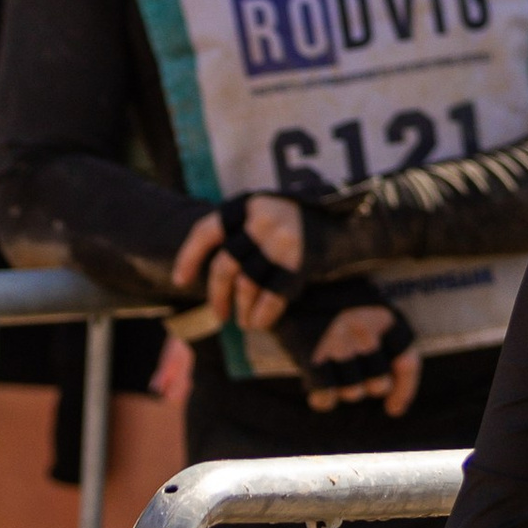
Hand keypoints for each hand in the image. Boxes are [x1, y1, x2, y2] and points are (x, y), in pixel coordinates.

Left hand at [172, 192, 307, 331]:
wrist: (347, 227)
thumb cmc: (298, 227)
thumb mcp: (265, 215)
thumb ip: (240, 234)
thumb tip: (212, 277)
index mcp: (248, 205)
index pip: (206, 232)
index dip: (189, 258)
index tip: (180, 282)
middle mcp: (262, 220)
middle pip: (225, 265)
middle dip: (217, 295)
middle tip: (219, 314)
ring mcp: (282, 240)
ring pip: (246, 283)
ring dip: (241, 309)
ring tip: (242, 322)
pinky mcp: (300, 261)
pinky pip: (272, 295)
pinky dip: (262, 314)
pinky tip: (258, 323)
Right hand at [300, 300, 421, 415]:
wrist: (280, 280)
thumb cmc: (323, 298)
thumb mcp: (359, 302)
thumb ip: (379, 337)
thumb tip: (389, 395)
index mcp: (382, 315)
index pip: (407, 363)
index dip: (404, 391)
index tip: (392, 409)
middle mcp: (364, 329)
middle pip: (379, 384)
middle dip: (365, 385)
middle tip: (346, 372)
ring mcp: (338, 343)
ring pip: (353, 392)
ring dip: (341, 389)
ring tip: (327, 371)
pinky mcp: (312, 355)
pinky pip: (326, 395)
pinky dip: (322, 400)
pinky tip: (316, 392)